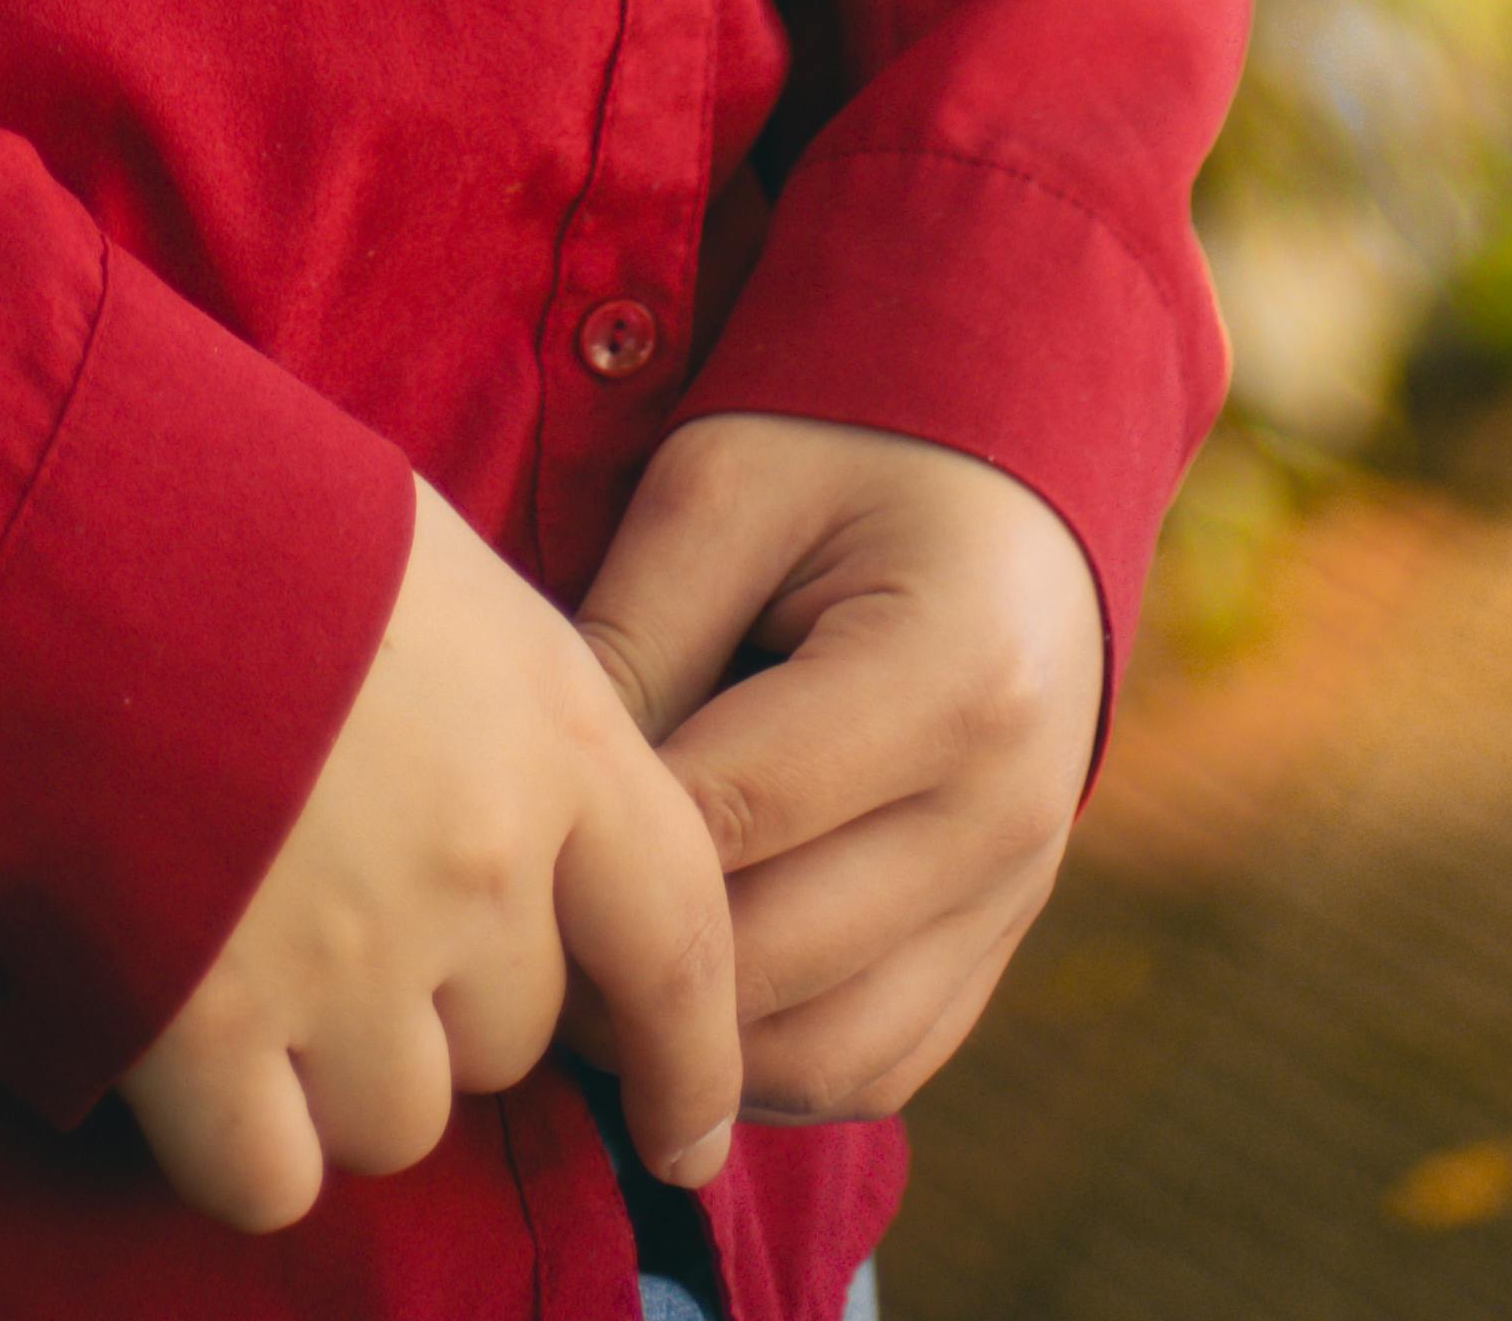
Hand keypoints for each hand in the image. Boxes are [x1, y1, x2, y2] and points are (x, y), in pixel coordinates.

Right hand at [116, 477, 740, 1234]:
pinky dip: (241, 1142)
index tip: (686, 1135)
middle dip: (447, 1001)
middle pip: (515, 1034)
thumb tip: (504, 793)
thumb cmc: (237, 504)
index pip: (680, 938)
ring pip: (402, 1118)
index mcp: (551, 730)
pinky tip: (196, 1052)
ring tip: (257, 947)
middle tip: (341, 897)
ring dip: (343, 1074)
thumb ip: (496, 702)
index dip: (692, 1061)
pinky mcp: (210, 1031)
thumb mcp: (426, 560)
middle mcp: (480, 865)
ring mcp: (349, 959)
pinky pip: (272, 1177)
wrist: (57, 518)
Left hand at [572, 413, 1105, 1127]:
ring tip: (587, 968)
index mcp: (953, 676)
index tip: (491, 830)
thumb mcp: (720, 491)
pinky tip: (683, 993)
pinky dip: (768, 1058)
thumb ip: (631, 639)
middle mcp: (1010, 812)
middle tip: (512, 923)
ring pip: (825, 1053)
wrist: (1004, 470)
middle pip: (773, 962)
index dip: (593, 843)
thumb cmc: (844, 451)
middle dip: (627, 961)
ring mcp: (1020, 892)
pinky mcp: (1002, 940)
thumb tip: (532, 803)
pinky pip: (876, 1060)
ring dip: (693, 1041)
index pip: (728, 821)